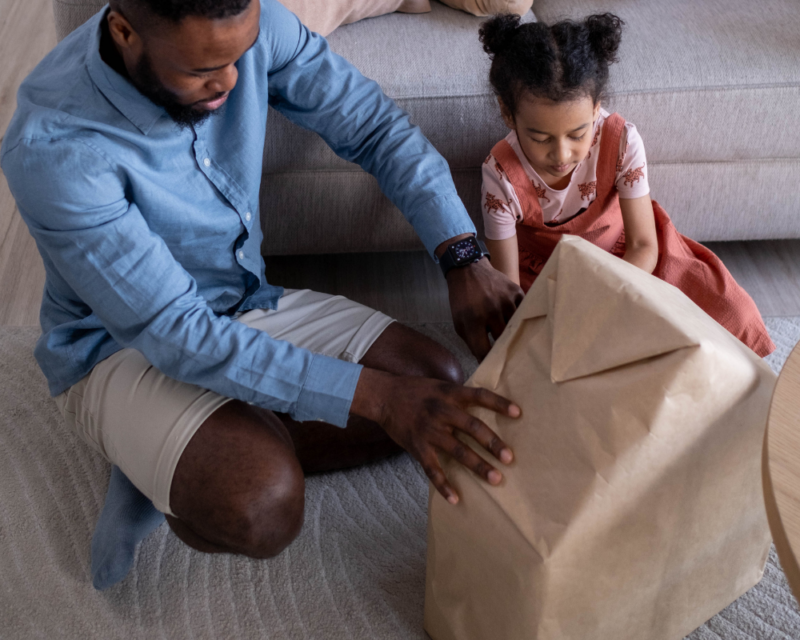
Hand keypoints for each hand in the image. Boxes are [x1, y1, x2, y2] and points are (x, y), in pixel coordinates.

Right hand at [351, 368, 520, 503]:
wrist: (384, 396)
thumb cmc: (415, 391)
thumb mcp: (440, 386)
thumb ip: (459, 397)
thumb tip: (485, 405)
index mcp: (450, 394)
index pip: (479, 396)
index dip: (499, 404)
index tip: (518, 413)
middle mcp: (442, 411)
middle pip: (472, 427)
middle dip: (492, 443)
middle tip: (509, 458)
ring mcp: (429, 430)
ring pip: (457, 450)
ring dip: (478, 465)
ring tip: (495, 478)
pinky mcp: (417, 446)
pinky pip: (432, 469)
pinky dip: (443, 485)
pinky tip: (455, 499)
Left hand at [446, 257, 523, 360]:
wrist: (469, 270)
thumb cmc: (462, 300)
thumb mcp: (459, 322)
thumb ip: (472, 342)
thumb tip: (486, 361)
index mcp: (473, 320)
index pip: (484, 350)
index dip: (489, 361)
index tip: (493, 368)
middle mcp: (491, 310)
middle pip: (504, 340)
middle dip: (503, 348)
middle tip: (506, 354)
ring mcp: (506, 300)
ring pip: (517, 326)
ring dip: (513, 332)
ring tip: (512, 335)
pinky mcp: (517, 292)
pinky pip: (523, 312)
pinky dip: (520, 317)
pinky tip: (515, 317)